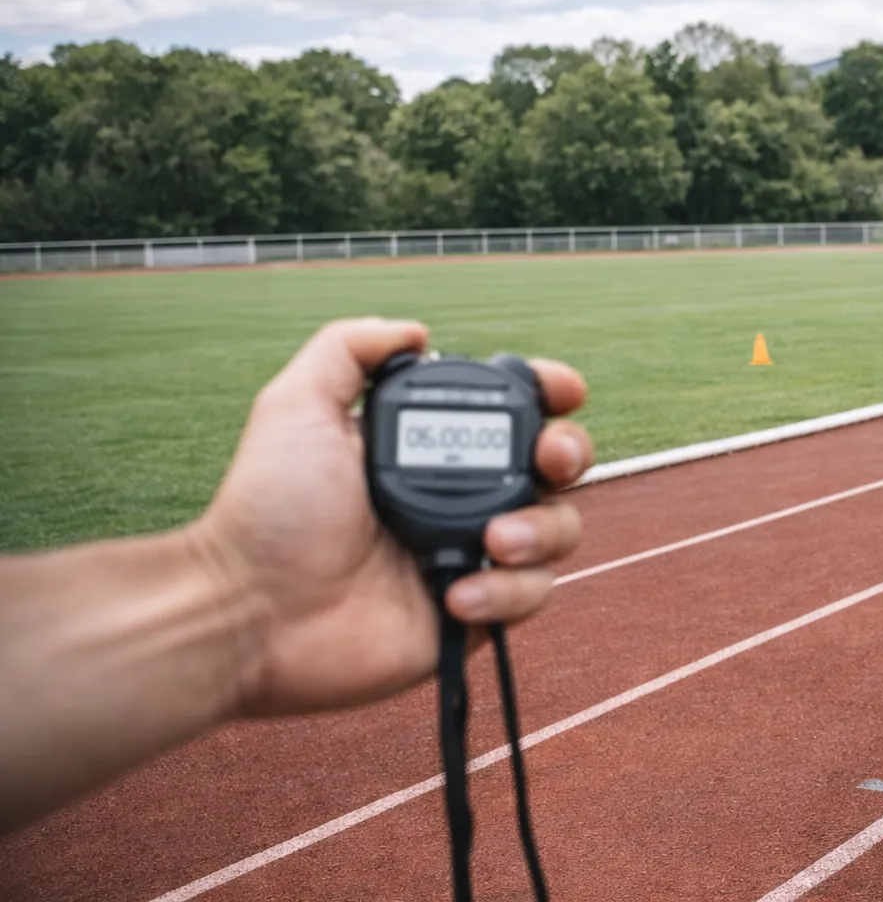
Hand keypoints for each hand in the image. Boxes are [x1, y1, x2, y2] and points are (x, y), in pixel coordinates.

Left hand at [192, 318, 593, 717]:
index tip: (561, 392)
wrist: (250, 611)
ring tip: (493, 539)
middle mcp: (458, 495)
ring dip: (543, 528)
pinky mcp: (475, 614)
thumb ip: (349, 349)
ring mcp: (472, 555)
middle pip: (555, 466)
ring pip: (559, 529)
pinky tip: (455, 594)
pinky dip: (507, 590)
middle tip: (549, 460)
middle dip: (569, 452)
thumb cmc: (267, 512)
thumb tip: (415, 329)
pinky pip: (531, 595)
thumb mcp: (295, 406)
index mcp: (427, 447)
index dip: (548, 395)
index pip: (510, 411)